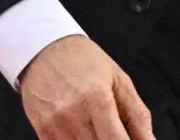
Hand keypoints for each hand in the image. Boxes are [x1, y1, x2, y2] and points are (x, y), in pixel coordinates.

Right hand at [18, 35, 156, 139]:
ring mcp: (55, 125)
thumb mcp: (119, 80)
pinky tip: (81, 131)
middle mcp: (73, 115)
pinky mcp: (42, 131)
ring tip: (96, 127)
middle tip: (113, 130)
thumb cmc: (83, 61)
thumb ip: (137, 114)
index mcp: (97, 100)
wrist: (45, 48)